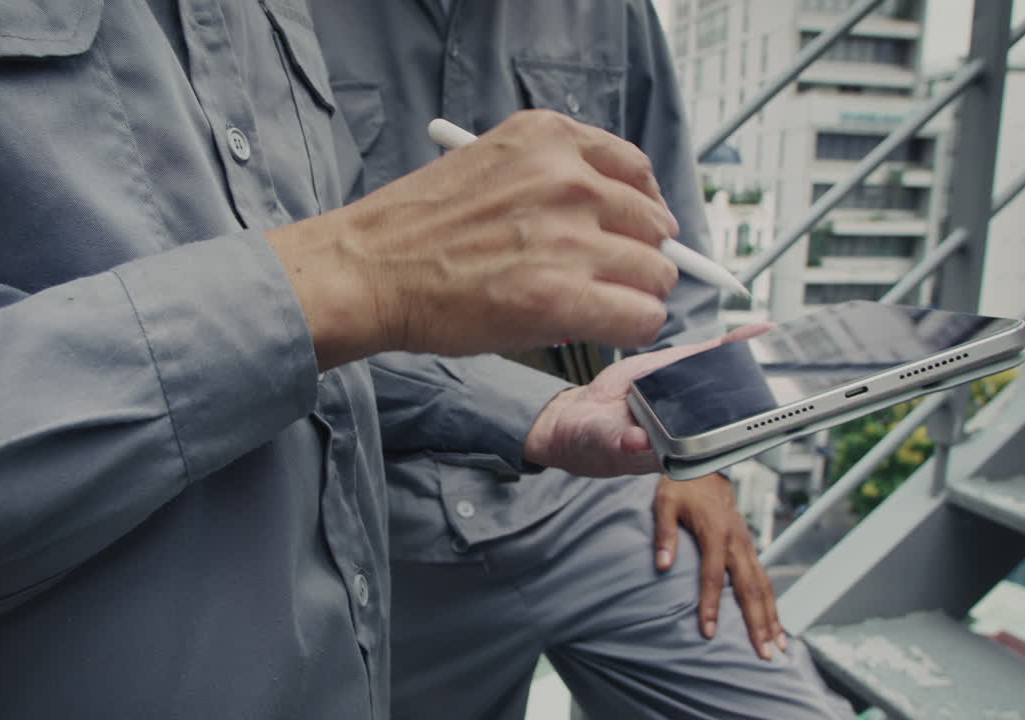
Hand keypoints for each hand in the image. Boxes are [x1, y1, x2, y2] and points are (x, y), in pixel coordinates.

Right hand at [267, 110, 679, 369]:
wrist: (368, 269)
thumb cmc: (419, 227)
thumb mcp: (493, 164)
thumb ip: (555, 177)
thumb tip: (619, 215)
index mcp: (550, 138)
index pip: (636, 169)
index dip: (638, 208)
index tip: (629, 231)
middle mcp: (568, 179)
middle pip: (654, 223)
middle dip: (638, 254)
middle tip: (606, 277)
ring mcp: (569, 239)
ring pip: (656, 274)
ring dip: (635, 294)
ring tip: (598, 305)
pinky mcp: (562, 298)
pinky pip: (643, 317)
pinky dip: (631, 327)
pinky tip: (604, 328)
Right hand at [522, 323, 771, 476]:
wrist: (578, 417)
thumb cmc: (594, 440)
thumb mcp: (603, 444)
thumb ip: (620, 443)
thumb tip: (637, 443)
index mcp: (682, 447)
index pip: (725, 440)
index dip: (752, 429)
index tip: (776, 419)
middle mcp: (692, 423)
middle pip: (737, 408)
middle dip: (765, 393)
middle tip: (792, 377)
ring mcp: (688, 395)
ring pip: (729, 380)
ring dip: (757, 366)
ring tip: (784, 350)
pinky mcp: (678, 369)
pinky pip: (710, 355)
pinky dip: (735, 343)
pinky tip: (759, 331)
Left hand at [654, 472, 787, 660]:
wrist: (703, 465)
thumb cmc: (681, 485)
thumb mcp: (664, 502)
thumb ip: (664, 533)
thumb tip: (661, 565)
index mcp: (715, 532)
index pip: (713, 576)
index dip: (710, 605)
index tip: (708, 632)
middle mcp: (737, 541)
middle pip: (750, 588)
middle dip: (757, 622)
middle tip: (762, 653)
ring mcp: (747, 545)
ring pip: (764, 586)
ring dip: (771, 618)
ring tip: (777, 647)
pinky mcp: (749, 548)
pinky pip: (765, 579)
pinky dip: (772, 603)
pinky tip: (776, 624)